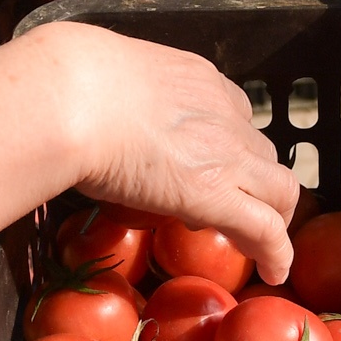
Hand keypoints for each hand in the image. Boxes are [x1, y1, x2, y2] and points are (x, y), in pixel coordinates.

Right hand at [0, 21, 296, 279]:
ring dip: (274, 214)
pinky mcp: (217, 195)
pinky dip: (277, 251)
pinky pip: (267, 229)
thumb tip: (62, 88)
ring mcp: (226, 154)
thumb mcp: (96, 69)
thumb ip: (103, 84)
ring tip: (262, 242)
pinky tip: (276, 271)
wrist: (68, 93)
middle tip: (232, 209)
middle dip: (252, 180)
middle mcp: (223, 112)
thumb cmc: (63, 78)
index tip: (209, 165)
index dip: (227, 144)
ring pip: (278, 187)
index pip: (232, 113)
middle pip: (260, 151)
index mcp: (197, 78)